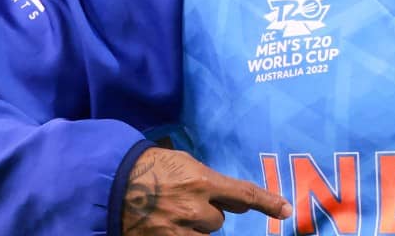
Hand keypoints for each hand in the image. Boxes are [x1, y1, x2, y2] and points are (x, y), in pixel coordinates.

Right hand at [122, 147, 291, 234]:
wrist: (108, 181)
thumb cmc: (148, 167)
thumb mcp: (185, 165)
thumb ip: (212, 182)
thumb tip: (236, 200)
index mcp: (201, 182)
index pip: (243, 194)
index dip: (267, 203)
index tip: (286, 211)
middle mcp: (193, 208)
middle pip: (219, 221)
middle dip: (207, 214)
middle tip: (185, 203)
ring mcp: (176, 229)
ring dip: (194, 228)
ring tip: (172, 214)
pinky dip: (184, 233)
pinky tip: (171, 224)